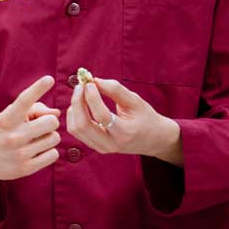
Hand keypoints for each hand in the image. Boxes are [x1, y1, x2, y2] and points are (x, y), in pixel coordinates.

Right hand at [0, 75, 61, 183]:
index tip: (49, 79)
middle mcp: (13, 136)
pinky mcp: (26, 168)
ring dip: (48, 137)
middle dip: (49, 122)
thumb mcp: (6, 117)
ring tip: (35, 140)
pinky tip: (36, 152)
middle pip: (52, 122)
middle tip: (39, 126)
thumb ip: (31, 110)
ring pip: (55, 138)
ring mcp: (20, 153)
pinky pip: (53, 154)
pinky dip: (48, 152)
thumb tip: (57, 112)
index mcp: (6, 120)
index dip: (37, 88)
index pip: (24, 101)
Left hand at [67, 74, 182, 163]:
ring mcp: (101, 147)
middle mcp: (110, 143)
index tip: (90, 83)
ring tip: (81, 94)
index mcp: (124, 133)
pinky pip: (76, 131)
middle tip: (80, 86)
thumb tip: (93, 80)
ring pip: (75, 129)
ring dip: (74, 108)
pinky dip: (74, 115)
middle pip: (82, 125)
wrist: (154, 140)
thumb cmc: (146, 118)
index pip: (102, 116)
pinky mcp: (95, 146)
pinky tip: (81, 104)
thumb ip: (115, 90)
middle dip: (77, 102)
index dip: (92, 97)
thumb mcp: (136, 101)